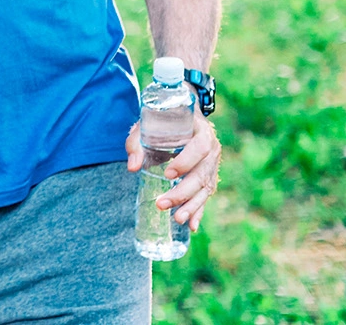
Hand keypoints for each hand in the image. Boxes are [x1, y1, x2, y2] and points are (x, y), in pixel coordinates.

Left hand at [126, 111, 220, 230]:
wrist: (182, 119)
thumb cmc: (163, 121)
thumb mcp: (148, 125)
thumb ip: (137, 143)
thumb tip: (132, 167)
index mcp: (201, 131)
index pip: (199, 147)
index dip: (186, 162)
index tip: (168, 174)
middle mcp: (212, 149)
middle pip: (202, 174)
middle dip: (183, 192)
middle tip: (162, 204)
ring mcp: (213, 165)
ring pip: (206, 189)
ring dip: (192, 206)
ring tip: (177, 219)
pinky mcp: (209, 177)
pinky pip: (206, 196)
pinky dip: (199, 211)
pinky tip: (192, 226)